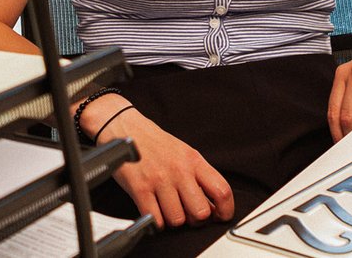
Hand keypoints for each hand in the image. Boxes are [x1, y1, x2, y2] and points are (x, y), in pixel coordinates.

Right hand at [97, 107, 234, 228]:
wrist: (125, 128)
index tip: (220, 217)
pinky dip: (155, 222)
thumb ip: (199, 176)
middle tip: (187, 213)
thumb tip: (213, 206)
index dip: (225, 211)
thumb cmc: (155, 143)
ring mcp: (159, 180)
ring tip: (166, 207)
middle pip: (200, 213)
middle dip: (194, 219)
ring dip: (172, 220)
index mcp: (194, 160)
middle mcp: (179, 170)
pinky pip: (155, 221)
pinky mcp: (140, 189)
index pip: (222, 191)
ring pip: (177, 221)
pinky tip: (153, 210)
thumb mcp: (184, 152)